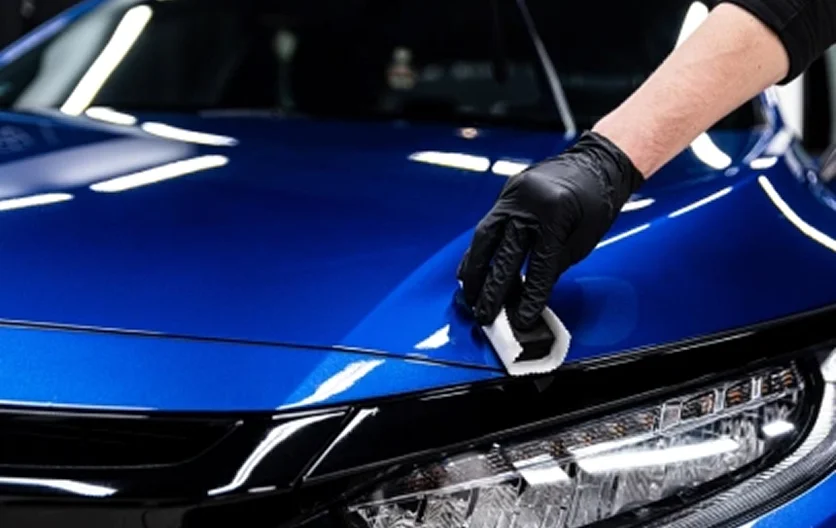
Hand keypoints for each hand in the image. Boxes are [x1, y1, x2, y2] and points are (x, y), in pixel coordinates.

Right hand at [457, 131, 643, 328]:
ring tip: (470, 296)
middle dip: (493, 289)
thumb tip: (531, 293)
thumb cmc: (598, 200)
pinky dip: (479, 250)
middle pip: (504, 253)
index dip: (530, 295)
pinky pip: (487, 226)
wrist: (597, 162)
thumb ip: (556, 265)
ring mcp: (513, 195)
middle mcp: (528, 202)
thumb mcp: (584, 238)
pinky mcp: (506, 193)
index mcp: (556, 212)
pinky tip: (472, 269)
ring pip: (485, 237)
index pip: (539, 265)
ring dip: (475, 270)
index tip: (521, 318)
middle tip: (484, 314)